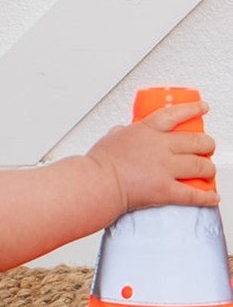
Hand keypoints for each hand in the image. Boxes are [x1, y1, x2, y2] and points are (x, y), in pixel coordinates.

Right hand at [86, 100, 217, 211]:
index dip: (194, 110)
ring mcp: (165, 169)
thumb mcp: (110, 139)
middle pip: (197, 141)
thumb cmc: (97, 165)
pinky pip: (193, 195)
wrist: (95, 185)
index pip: (177, 114)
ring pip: (201, 166)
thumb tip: (122, 132)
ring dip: (209, 168)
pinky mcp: (165, 191)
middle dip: (207, 144)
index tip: (202, 109)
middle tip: (207, 147)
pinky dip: (206, 197)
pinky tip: (212, 197)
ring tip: (209, 171)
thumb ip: (121, 133)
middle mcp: (161, 147)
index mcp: (147, 131)